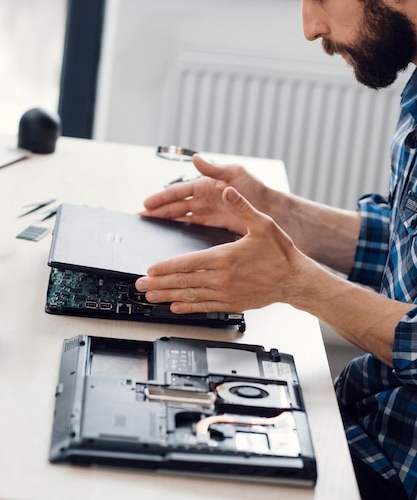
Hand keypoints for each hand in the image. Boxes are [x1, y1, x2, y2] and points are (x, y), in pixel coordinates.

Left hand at [136, 186, 307, 313]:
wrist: (295, 280)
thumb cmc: (280, 253)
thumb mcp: (263, 224)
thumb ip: (241, 207)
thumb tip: (227, 191)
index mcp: (224, 257)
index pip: (187, 263)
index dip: (166, 266)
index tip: (150, 269)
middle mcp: (221, 278)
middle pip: (183, 282)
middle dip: (158, 283)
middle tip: (139, 285)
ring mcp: (226, 293)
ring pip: (190, 296)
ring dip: (167, 296)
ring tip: (150, 297)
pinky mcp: (231, 304)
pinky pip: (204, 307)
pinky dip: (188, 307)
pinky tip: (175, 307)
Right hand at [140, 154, 269, 235]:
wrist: (273, 212)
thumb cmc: (257, 190)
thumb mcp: (236, 174)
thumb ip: (215, 168)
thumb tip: (196, 158)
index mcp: (207, 183)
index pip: (179, 191)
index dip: (162, 198)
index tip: (146, 204)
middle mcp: (205, 197)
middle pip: (176, 205)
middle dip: (158, 211)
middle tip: (140, 218)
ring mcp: (209, 211)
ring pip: (181, 216)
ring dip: (165, 221)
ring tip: (149, 227)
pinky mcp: (214, 225)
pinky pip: (192, 226)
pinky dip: (180, 230)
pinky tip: (169, 236)